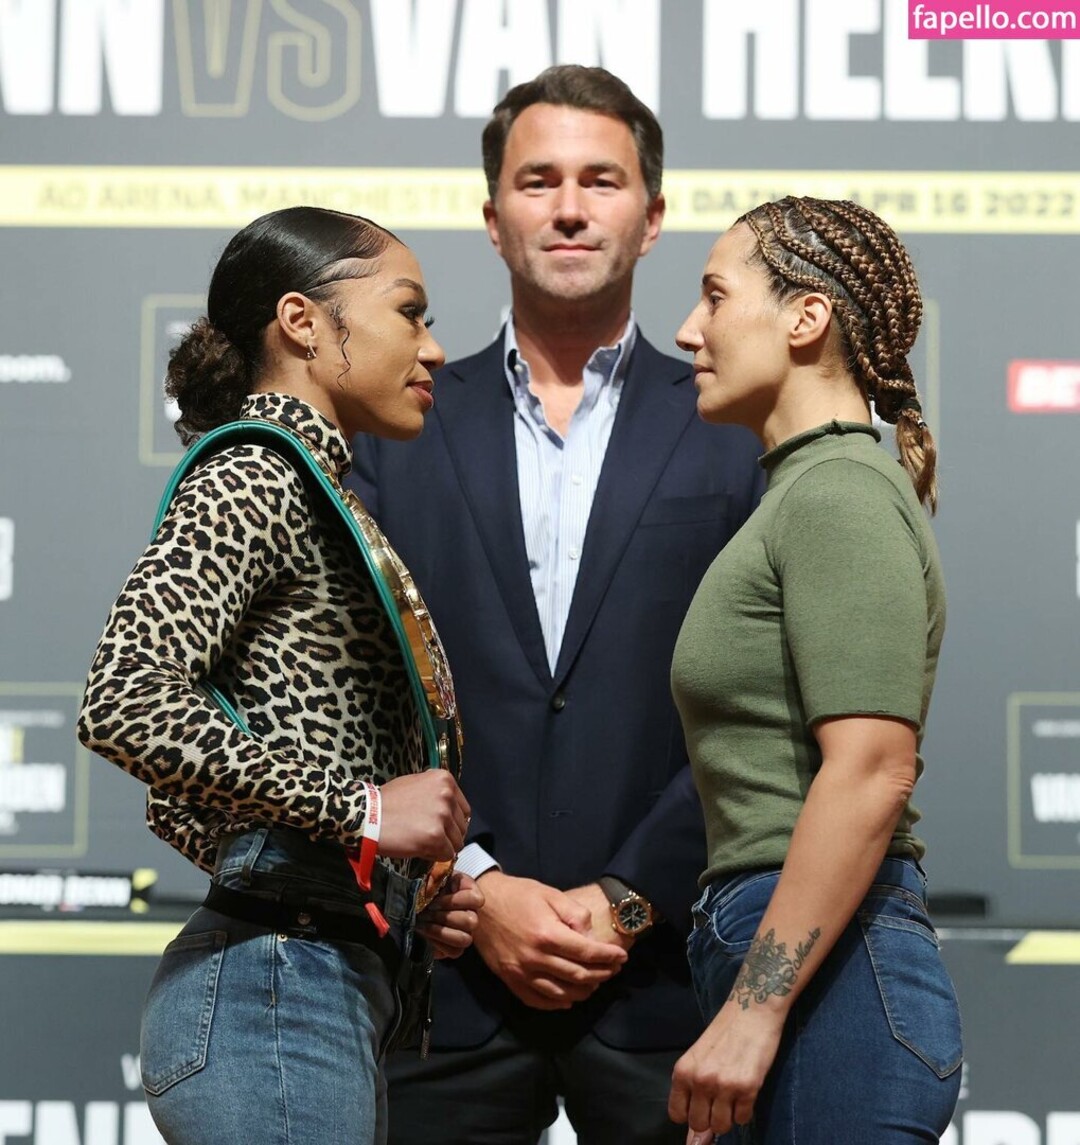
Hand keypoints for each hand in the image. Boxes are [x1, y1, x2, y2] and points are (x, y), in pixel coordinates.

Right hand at [376, 771, 469, 861]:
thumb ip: (436, 793)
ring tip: (421, 841)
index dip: (452, 822)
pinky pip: (447, 854)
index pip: (463, 810)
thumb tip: (451, 810)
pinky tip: (419, 848)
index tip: (439, 827)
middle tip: (427, 836)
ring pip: (457, 842)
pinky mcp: (435, 836)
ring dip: (442, 846)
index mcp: (444, 780)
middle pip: (462, 827)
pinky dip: (434, 856)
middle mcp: (447, 795)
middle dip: (447, 835)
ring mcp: (442, 816)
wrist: (366, 815)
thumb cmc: (386, 802)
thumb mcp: (415, 784)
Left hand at [416, 873, 483, 958]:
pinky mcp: (454, 948)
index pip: (476, 900)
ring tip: (423, 924)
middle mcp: (472, 914)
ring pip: (465, 939)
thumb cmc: (427, 886)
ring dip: (441, 932)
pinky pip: (454, 952)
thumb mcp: (431, 875)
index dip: (454, 901)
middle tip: (425, 913)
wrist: (417, 902)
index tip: (433, 899)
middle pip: (471, 921)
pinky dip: (437, 944)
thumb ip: (435, 874)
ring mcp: (465, 933)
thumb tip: (431, 881)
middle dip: (444, 917)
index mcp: (470, 893)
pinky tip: (424, 934)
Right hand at [472, 872, 627, 1009]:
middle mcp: (535, 958)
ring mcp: (521, 973)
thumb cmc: (519, 895)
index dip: (608, 957)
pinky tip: (568, 999)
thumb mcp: (550, 894)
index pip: (586, 953)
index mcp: (547, 934)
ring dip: (583, 991)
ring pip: (560, 993)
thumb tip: (588, 936)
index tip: (622, 957)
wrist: (482, 905)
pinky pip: (537, 1000)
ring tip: (595, 984)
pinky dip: (556, 1003)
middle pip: (577, 975)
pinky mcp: (510, 980)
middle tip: (614, 970)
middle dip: (601, 974)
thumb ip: (574, 914)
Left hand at [668, 999, 785, 1140]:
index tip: (700, 1107)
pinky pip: (743, 1119)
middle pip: (699, 1124)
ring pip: (721, 1126)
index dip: (689, 1115)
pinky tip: (745, 1093)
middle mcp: (700, 1080)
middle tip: (719, 1103)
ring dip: (728, 1118)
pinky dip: (745, 1111)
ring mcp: (724, 1085)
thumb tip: (694, 1136)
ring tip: (732, 1098)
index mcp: (683, 1071)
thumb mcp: (699, 1057)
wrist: (751, 1010)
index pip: (677, 1115)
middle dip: (709, 1119)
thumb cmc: (724, 1031)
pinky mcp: (748, 1088)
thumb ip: (692, 1087)